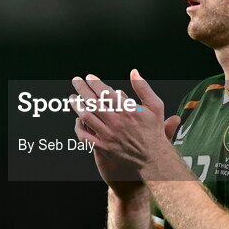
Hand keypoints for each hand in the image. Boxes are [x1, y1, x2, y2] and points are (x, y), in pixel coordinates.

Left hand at [70, 71, 181, 191]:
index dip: (95, 83)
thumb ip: (143, 87)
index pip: (105, 92)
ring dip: (76, 105)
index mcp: (127, 110)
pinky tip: (77, 120)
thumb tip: (133, 72)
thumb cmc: (153, 130)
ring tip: (72, 98)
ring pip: (86, 117)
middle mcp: (116, 122)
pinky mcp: (103, 147)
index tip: (89, 77)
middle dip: (81, 89)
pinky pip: (85, 136)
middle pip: (92, 102)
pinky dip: (78, 127)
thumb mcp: (155, 105)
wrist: (153, 156)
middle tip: (76, 81)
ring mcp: (108, 135)